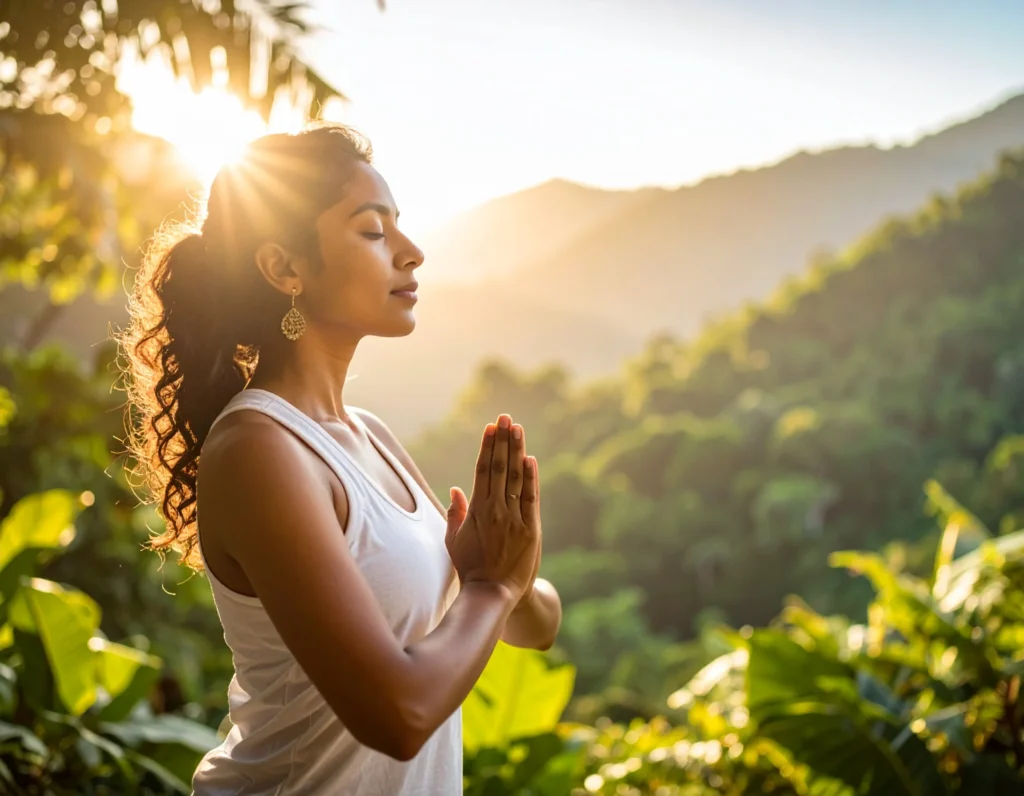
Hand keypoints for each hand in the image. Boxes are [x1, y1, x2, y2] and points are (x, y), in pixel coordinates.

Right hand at [445, 415, 540, 601]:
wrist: (492, 594)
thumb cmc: (470, 568)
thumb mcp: (454, 541)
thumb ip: (455, 513)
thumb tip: (456, 490)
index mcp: (476, 510)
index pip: (483, 470)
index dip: (488, 447)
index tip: (491, 427)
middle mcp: (495, 510)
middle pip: (500, 467)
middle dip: (503, 440)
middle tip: (506, 417)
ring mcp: (514, 518)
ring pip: (516, 477)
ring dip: (517, 450)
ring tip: (518, 428)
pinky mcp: (531, 529)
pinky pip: (531, 498)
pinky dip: (531, 477)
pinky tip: (530, 458)